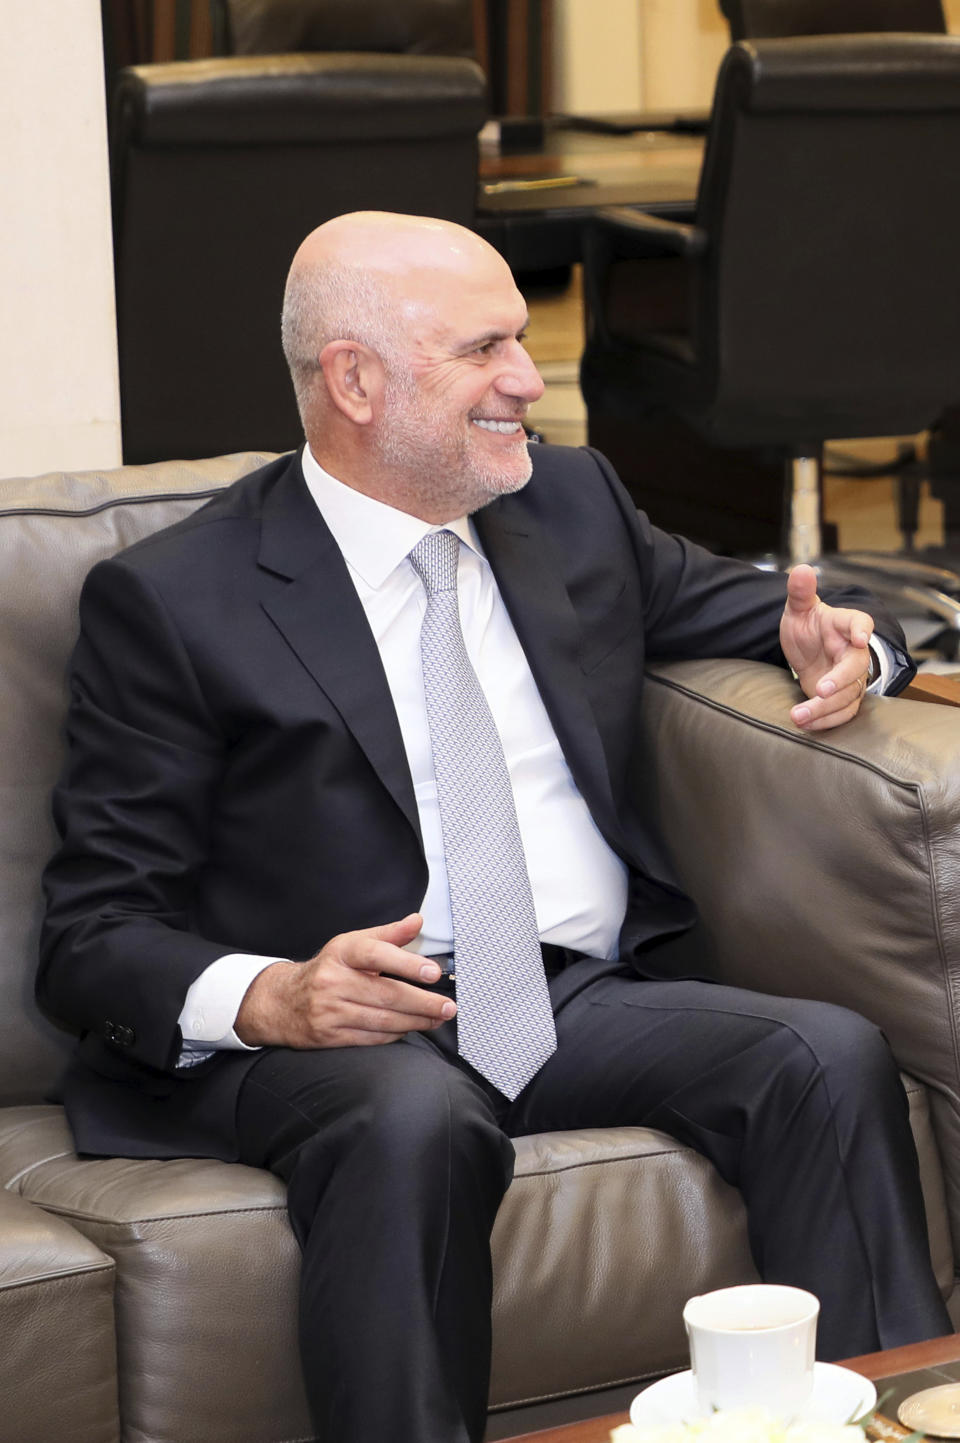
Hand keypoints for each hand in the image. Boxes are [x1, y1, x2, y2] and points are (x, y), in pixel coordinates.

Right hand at [234, 913, 456, 1048]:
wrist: (282, 1001)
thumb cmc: (326, 970)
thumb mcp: (351, 944)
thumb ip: (388, 935)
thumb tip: (417, 922)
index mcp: (341, 953)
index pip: (376, 954)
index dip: (406, 963)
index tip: (432, 972)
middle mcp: (333, 981)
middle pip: (386, 994)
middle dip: (422, 1003)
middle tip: (447, 1007)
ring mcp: (329, 1010)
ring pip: (382, 1019)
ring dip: (415, 1022)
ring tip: (437, 1019)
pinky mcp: (329, 1036)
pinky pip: (370, 1037)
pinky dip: (394, 1034)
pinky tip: (410, 1028)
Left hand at [780, 564, 873, 731]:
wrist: (808, 650)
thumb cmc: (808, 626)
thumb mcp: (799, 608)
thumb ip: (800, 591)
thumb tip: (800, 569)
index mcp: (844, 625)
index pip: (860, 622)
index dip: (861, 629)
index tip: (859, 636)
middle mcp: (853, 652)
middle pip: (856, 667)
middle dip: (839, 680)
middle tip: (819, 689)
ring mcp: (851, 677)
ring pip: (847, 695)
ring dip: (824, 708)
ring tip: (798, 715)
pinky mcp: (843, 697)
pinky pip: (842, 713)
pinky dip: (825, 721)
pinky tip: (805, 724)